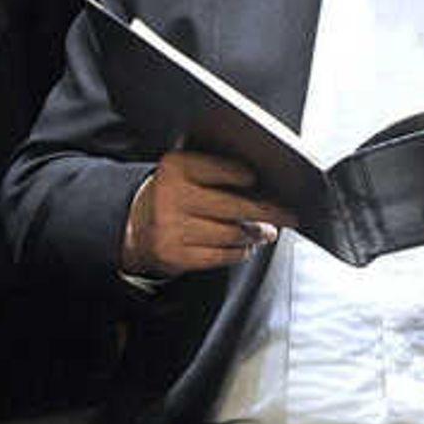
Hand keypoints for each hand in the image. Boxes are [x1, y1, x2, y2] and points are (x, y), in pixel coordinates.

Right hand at [118, 148, 291, 277]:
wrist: (137, 226)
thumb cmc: (175, 195)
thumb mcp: (187, 172)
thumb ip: (218, 171)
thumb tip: (265, 186)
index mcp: (176, 167)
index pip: (220, 169)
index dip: (245, 177)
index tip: (265, 182)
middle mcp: (171, 196)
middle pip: (232, 206)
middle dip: (266, 211)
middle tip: (287, 214)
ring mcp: (171, 228)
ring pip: (230, 233)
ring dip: (255, 234)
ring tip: (267, 232)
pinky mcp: (175, 255)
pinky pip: (219, 255)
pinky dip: (238, 251)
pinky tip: (245, 246)